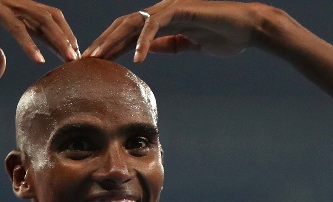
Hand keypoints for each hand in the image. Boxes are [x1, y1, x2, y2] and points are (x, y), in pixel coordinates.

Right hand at [0, 0, 78, 77]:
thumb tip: (0, 72)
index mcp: (11, 9)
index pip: (44, 21)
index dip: (60, 37)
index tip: (70, 56)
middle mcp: (11, 2)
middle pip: (49, 18)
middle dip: (66, 39)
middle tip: (79, 60)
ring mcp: (3, 2)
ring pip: (39, 20)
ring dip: (56, 40)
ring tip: (68, 59)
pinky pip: (16, 26)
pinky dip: (29, 43)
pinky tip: (39, 60)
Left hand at [84, 0, 266, 62]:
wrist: (247, 29)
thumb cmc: (223, 36)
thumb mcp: (188, 45)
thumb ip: (168, 45)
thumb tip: (147, 50)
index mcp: (162, 20)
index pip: (129, 32)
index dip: (110, 46)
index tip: (95, 63)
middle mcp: (162, 11)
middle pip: (124, 25)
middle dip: (103, 42)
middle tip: (85, 60)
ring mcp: (170, 8)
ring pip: (134, 22)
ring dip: (114, 41)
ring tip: (100, 58)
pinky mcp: (181, 10)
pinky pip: (156, 25)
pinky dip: (144, 42)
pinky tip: (137, 58)